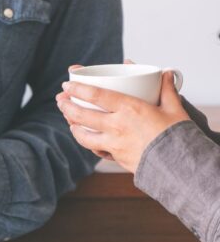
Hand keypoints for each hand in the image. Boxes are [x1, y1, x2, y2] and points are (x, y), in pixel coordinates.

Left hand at [56, 71, 189, 172]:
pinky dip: (86, 141)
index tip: (67, 84)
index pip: (95, 95)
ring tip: (68, 118)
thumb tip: (166, 74)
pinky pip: (95, 149)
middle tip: (60, 99)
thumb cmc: (178, 136)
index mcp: (129, 109)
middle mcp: (116, 126)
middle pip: (82, 115)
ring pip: (83, 135)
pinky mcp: (115, 157)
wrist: (181, 167)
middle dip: (66, 106)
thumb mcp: (174, 108)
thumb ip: (167, 89)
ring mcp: (113, 144)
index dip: (77, 89)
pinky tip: (83, 136)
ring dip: (72, 125)